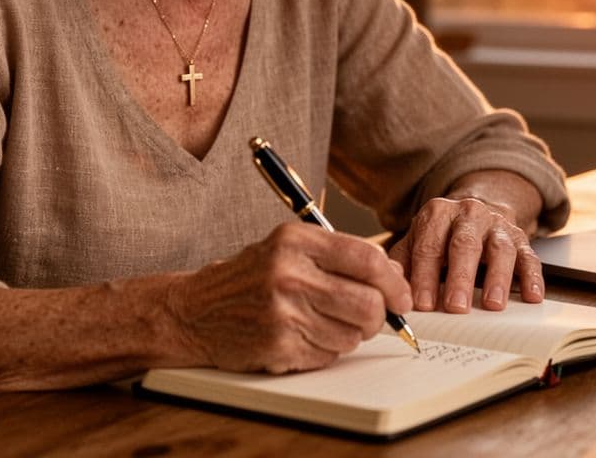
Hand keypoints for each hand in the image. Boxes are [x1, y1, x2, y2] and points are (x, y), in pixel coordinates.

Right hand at [164, 223, 412, 373]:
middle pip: (367, 302)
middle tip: (372, 317)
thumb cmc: (249, 277)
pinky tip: (304, 336)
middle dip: (379, 315)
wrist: (193, 311)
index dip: (394, 281)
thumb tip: (394, 277)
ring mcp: (282, 313)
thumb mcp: (288, 247)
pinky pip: (329, 355)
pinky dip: (327, 350)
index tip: (402, 295)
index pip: (367, 259)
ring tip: (325, 322)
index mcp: (295, 241)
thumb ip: (339, 255)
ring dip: (350, 334)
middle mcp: (289, 274)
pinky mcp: (278, 347)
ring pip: (352, 334)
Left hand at [389, 173, 544, 312]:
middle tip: (455, 307)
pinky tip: (532, 296)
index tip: (423, 304)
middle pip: (464, 245)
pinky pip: (529, 256)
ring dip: (497, 278)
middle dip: (459, 278)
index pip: (429, 246)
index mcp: (437, 214)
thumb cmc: (441, 237)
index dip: (425, 276)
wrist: (475, 213)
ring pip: (500, 249)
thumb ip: (402, 264)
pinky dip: (532, 276)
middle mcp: (469, 214)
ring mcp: (497, 225)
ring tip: (493, 305)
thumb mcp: (416, 241)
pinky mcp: (520, 238)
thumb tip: (392, 291)